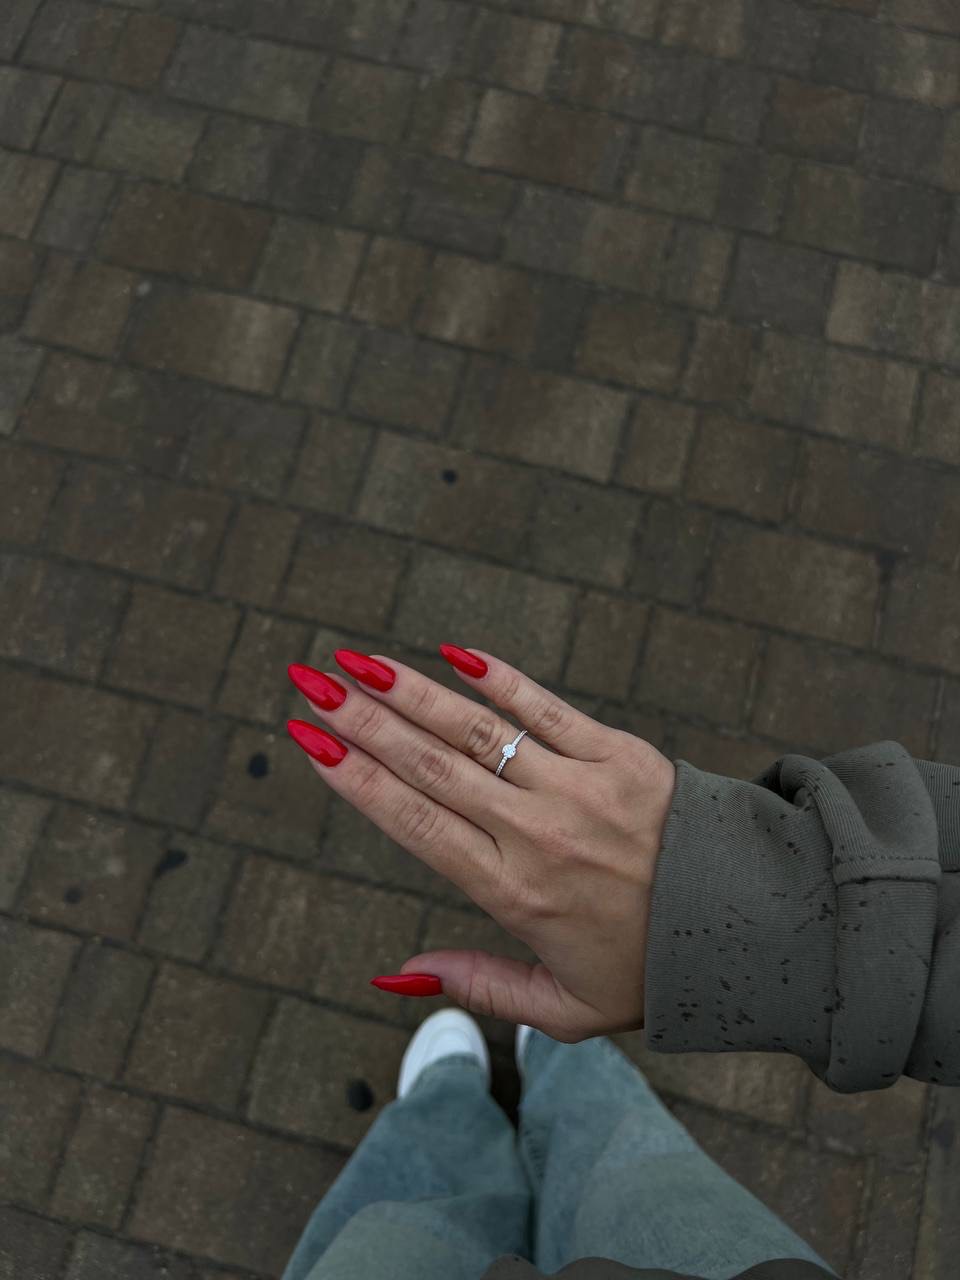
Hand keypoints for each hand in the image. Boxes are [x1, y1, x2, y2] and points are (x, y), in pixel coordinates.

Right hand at [287, 647, 676, 1042]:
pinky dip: (500, 679)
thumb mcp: (566, 1007)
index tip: (308, 740)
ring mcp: (577, 786)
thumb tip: (390, 974)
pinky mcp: (618, 754)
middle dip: (361, 720)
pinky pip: (547, 707)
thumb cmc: (651, 969)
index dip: (356, 778)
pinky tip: (453, 652)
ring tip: (357, 660)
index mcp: (513, 892)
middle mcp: (536, 832)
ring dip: (411, 691)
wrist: (752, 924)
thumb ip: (479, 986)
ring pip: (477, 729)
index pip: (414, 822)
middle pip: (430, 765)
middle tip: (308, 680)